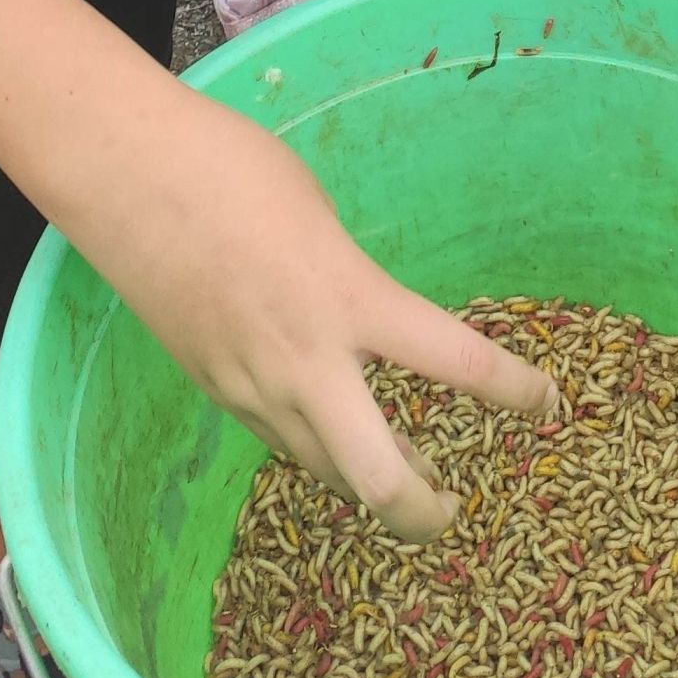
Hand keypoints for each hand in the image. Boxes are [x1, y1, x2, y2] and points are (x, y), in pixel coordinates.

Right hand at [82, 76, 558, 539]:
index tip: (549, 404)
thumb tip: (360, 315)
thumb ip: (351, 282)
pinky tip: (322, 422)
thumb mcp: (322, 217)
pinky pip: (275, 437)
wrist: (128, 176)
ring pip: (323, 471)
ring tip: (397, 478)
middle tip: (451, 506)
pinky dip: (310, 442)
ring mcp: (252, 386)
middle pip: (379, 479)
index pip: (458, 362)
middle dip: (422, 510)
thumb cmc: (233, 168)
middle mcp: (306, 363)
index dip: (516, 391)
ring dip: (364, 481)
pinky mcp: (211, 388)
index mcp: (352, 298)